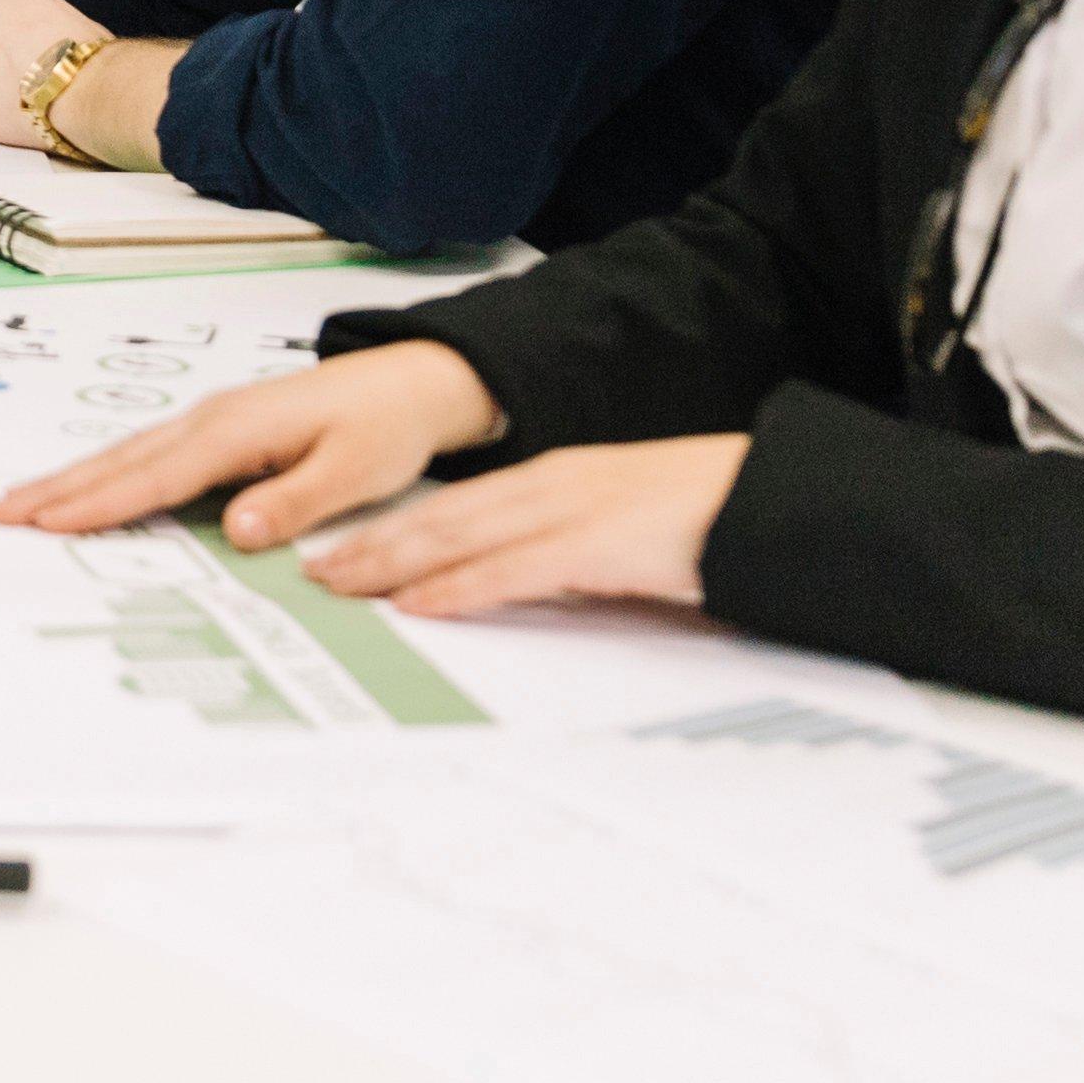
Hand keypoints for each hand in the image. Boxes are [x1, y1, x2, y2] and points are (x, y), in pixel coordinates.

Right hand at [0, 340, 496, 547]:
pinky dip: (108, 469)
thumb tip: (236, 528)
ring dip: (74, 478)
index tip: (50, 523)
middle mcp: (215, 419)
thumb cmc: (386, 425)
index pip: (159, 476)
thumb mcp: (355, 471)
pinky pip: (149, 451)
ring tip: (22, 501)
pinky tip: (87, 484)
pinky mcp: (222, 428)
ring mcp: (214, 420)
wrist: (412, 382)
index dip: (102, 503)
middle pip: (125, 459)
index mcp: (240, 431)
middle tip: (4, 512)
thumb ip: (294, 501)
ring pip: (130, 452)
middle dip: (63, 487)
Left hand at [292, 433, 749, 616]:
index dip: (395, 527)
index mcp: (553, 481)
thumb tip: (521, 586)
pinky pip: (512, 569)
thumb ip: (565, 554)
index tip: (346, 547)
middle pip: (440, 518)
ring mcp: (570, 512)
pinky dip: (458, 586)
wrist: (766, 498)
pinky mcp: (596, 545)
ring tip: (340, 584)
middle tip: (317, 572)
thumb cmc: (702, 517)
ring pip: (459, 538)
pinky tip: (419, 601)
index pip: (455, 506)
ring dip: (393, 563)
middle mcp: (549, 487)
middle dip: (373, 545)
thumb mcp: (615, 533)